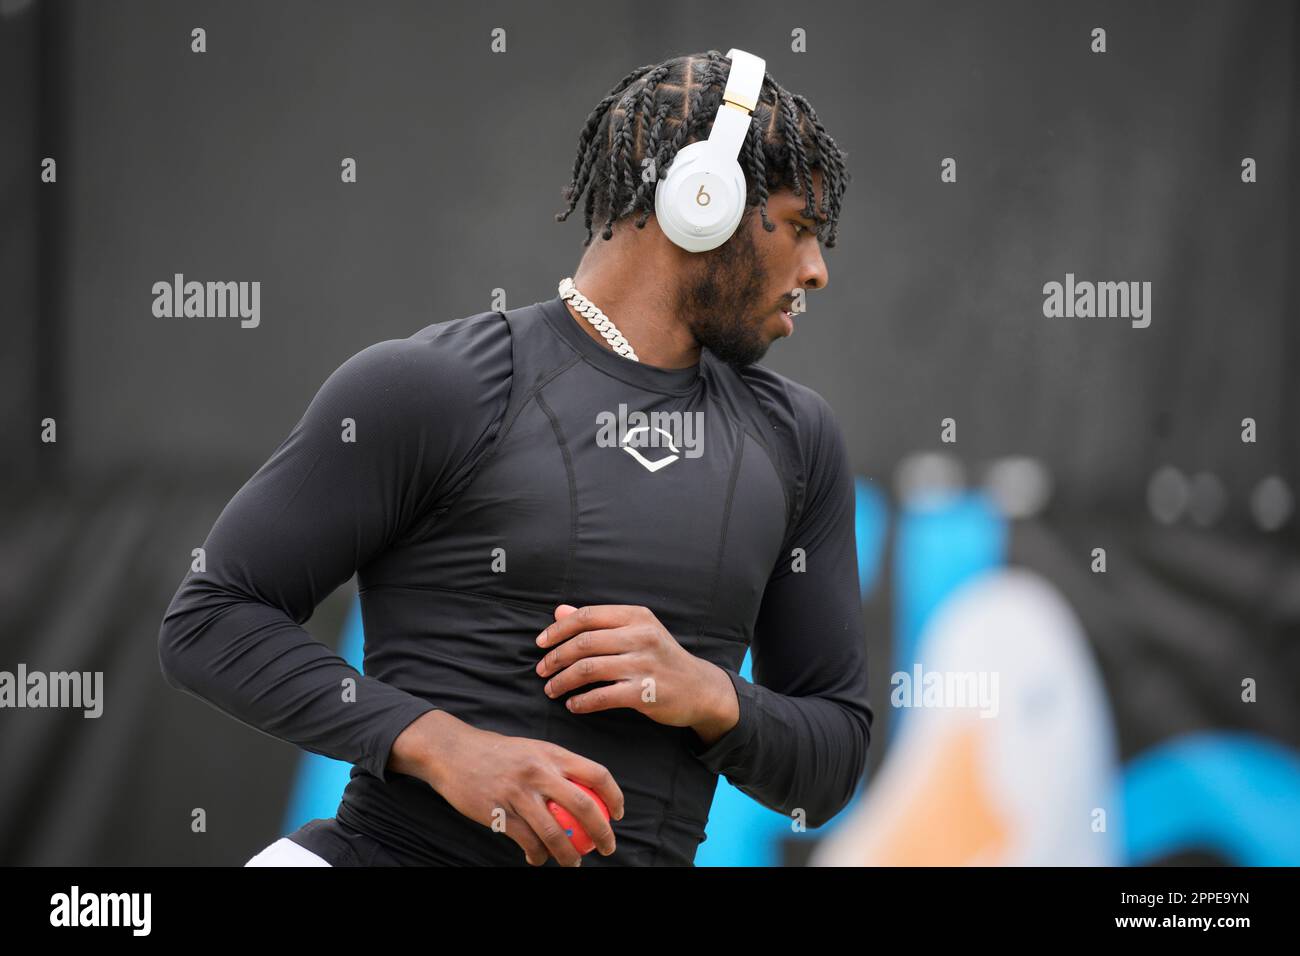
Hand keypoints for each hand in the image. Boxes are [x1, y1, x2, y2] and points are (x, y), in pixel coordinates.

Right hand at [388, 709, 623, 866]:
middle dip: (601, 832)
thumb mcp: (532, 749)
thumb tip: (586, 792)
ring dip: (569, 854)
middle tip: (606, 848)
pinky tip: (537, 859)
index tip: (618, 815)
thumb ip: (556, 767)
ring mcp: (518, 792)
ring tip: (573, 863)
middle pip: (583, 805)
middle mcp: (538, 771)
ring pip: (554, 832)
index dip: (614, 796)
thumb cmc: (497, 753)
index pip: (596, 773)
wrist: (453, 752)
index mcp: (552, 754)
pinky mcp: (498, 811)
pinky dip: (536, 855)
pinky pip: (525, 841)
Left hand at [534, 604, 736, 734]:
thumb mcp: (636, 631)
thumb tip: (559, 612)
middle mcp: (641, 636)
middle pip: (583, 643)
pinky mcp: (645, 692)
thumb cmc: (661, 657)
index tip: (541, 643)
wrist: (699, 688)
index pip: (586, 616)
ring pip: (588, 669)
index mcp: (636, 616)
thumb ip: (598, 622)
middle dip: (555, 658)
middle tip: (541, 670)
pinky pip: (602, 696)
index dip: (558, 630)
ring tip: (551, 689)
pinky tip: (573, 704)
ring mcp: (644, 664)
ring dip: (563, 681)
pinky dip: (582, 701)